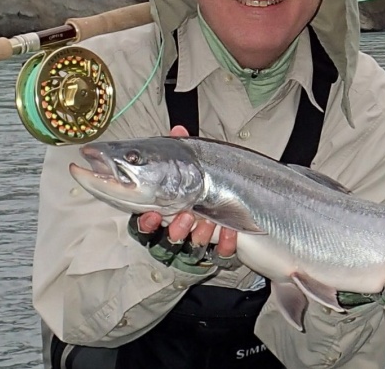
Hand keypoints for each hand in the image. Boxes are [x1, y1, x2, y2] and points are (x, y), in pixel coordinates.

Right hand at [127, 125, 237, 271]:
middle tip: (185, 216)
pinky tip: (230, 232)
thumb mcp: (191, 163)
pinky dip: (226, 245)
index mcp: (164, 213)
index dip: (147, 224)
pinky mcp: (220, 250)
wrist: (237, 197)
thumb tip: (178, 130)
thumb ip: (181, 149)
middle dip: (175, 231)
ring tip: (207, 221)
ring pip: (192, 250)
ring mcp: (199, 243)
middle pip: (167, 242)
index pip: (147, 226)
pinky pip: (220, 254)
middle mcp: (178, 231)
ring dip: (198, 236)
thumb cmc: (202, 182)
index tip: (152, 216)